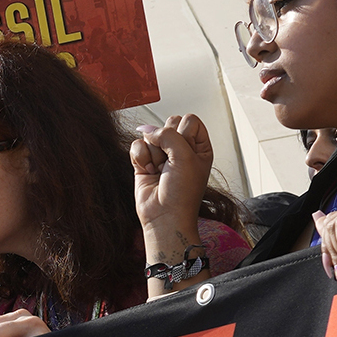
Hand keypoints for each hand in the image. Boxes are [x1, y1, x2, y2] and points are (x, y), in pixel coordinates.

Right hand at [131, 113, 214, 239]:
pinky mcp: (144, 161)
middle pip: (168, 124)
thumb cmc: (182, 193)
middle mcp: (181, 148)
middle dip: (167, 143)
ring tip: (160, 171)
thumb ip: (168, 134)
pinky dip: (141, 158)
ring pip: (151, 135)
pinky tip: (149, 172)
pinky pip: (137, 145)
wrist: (165, 217)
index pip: (189, 120)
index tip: (186, 153)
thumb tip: (148, 130)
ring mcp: (162, 154)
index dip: (184, 133)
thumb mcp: (185, 156)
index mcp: (199, 146)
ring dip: (154, 155)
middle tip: (171, 163)